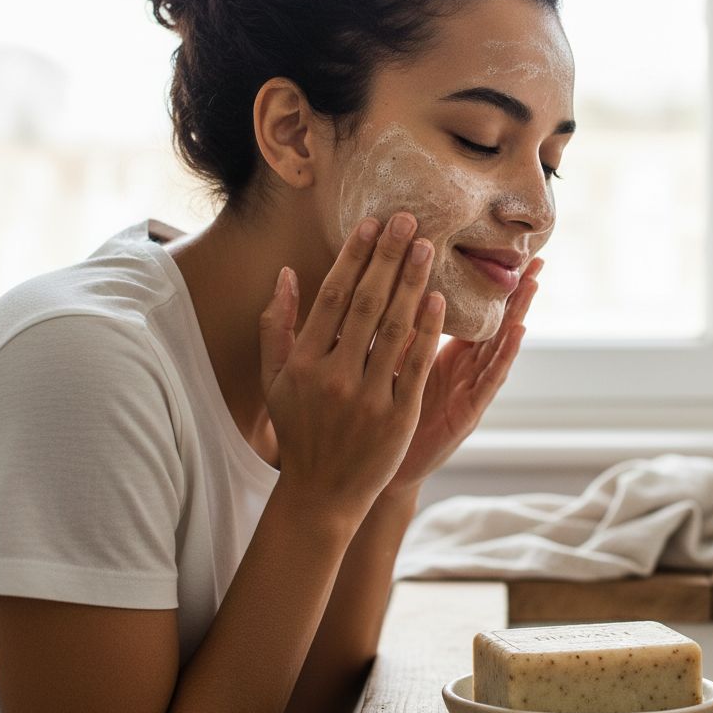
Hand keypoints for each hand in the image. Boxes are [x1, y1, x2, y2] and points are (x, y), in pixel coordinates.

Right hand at [257, 214, 445, 526]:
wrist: (322, 493)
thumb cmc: (299, 430)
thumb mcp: (274, 380)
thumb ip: (276, 326)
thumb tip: (287, 274)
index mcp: (302, 362)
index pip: (332, 296)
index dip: (353, 257)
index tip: (370, 224)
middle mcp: (332, 375)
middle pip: (366, 303)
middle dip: (387, 257)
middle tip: (407, 219)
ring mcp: (366, 397)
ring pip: (394, 328)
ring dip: (412, 283)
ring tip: (426, 247)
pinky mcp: (397, 416)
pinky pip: (415, 364)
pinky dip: (427, 330)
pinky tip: (438, 299)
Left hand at [384, 256, 542, 492]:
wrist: (373, 469)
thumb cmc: (380, 416)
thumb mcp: (387, 363)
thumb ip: (395, 330)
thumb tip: (385, 283)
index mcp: (444, 354)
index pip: (473, 312)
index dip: (488, 283)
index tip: (503, 250)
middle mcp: (463, 370)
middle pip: (494, 323)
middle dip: (515, 291)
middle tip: (535, 257)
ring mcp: (469, 390)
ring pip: (498, 345)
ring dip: (517, 312)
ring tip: (533, 283)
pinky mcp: (468, 413)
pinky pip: (489, 380)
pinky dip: (505, 354)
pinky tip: (518, 330)